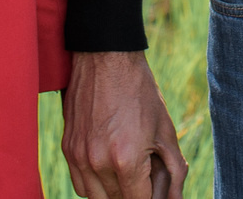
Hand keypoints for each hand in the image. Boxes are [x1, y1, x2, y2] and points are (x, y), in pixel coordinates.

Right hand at [62, 50, 187, 198]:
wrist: (106, 57)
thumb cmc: (140, 91)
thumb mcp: (165, 131)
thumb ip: (174, 172)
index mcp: (126, 159)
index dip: (151, 198)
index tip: (156, 189)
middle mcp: (97, 162)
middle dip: (134, 193)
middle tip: (146, 175)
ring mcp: (78, 156)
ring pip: (95, 197)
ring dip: (112, 193)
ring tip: (128, 173)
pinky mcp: (68, 148)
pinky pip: (79, 182)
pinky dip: (94, 184)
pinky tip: (109, 167)